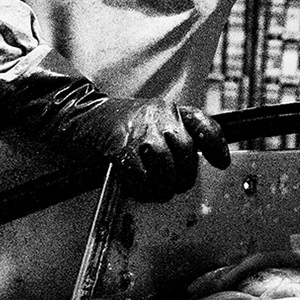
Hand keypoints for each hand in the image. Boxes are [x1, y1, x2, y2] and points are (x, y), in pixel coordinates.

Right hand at [22, 82, 228, 201]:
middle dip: (183, 176)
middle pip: (186, 152)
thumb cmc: (116, 124)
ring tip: (155, 191)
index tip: (221, 163)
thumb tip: (187, 166)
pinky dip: (141, 186)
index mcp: (170, 109)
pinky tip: (136, 186)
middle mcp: (160, 116)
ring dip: (163, 185)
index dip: (215, 145)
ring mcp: (141, 131)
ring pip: (167, 166)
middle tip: (173, 187)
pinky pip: (141, 174)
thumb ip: (171, 136)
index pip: (203, 124)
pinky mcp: (121, 147)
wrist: (78, 114)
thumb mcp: (150, 121)